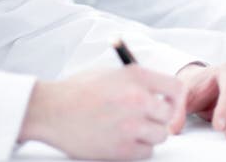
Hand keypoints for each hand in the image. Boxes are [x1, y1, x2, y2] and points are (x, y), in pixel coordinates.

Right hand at [19, 66, 185, 159]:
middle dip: (158, 118)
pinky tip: (120, 139)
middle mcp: (138, 98)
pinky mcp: (123, 148)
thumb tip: (158, 93)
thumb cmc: (76, 91)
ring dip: (147, 135)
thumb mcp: (109, 73)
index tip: (169, 106)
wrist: (50, 111)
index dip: (175, 99)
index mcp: (136, 76)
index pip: (175, 88)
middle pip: (169, 114)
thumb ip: (136, 81)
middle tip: (144, 119)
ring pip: (160, 135)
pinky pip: (147, 152)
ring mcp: (132, 124)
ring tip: (127, 129)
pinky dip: (137, 149)